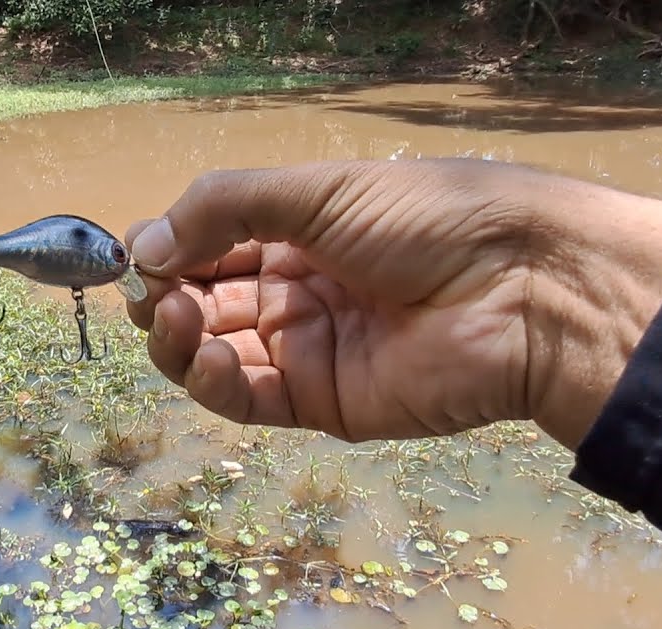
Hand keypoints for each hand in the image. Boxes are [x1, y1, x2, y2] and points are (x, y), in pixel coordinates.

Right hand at [124, 159, 661, 448]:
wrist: (522, 292)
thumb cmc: (424, 221)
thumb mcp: (318, 191)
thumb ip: (225, 209)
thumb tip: (144, 244)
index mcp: (298, 233)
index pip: (209, 246)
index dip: (168, 251)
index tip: (139, 254)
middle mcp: (295, 291)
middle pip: (202, 303)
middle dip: (163, 297)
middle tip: (148, 293)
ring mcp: (306, 350)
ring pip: (213, 354)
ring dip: (176, 338)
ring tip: (172, 317)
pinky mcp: (321, 404)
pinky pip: (247, 398)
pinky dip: (211, 381)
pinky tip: (203, 355)